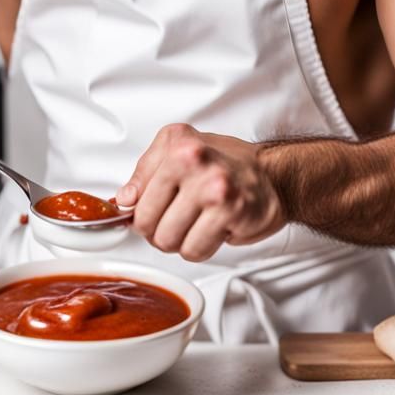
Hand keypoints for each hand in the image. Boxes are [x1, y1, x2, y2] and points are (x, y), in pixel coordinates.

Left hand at [116, 124, 285, 261]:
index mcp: (176, 144)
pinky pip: (195, 250)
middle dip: (161, 230)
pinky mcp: (231, 211)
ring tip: (200, 221)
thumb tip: (122, 199)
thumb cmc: (225, 164)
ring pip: (169, 241)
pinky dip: (202, 247)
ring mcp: (212, 185)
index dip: (142, 211)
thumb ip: (145, 173)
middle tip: (182, 217)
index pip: (132, 197)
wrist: (272, 175)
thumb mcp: (179, 151)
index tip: (156, 208)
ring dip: (182, 241)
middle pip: (147, 224)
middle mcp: (193, 159)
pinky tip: (215, 228)